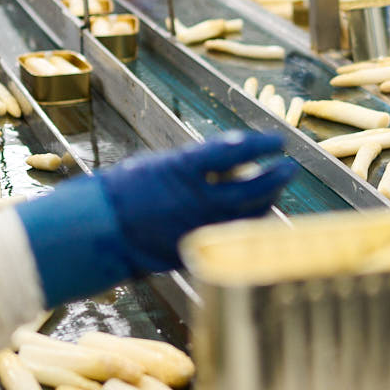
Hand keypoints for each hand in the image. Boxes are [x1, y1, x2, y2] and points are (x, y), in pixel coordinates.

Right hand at [14, 132, 295, 304]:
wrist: (100, 231)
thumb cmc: (122, 191)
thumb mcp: (158, 165)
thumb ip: (194, 165)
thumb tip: (228, 161)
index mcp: (184, 169)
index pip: (236, 150)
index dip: (262, 144)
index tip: (278, 141)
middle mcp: (198, 198)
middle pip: (254, 186)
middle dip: (277, 176)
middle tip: (289, 166)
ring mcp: (200, 226)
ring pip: (250, 215)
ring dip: (268, 200)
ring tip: (276, 189)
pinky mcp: (199, 248)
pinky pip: (234, 235)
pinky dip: (249, 224)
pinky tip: (255, 215)